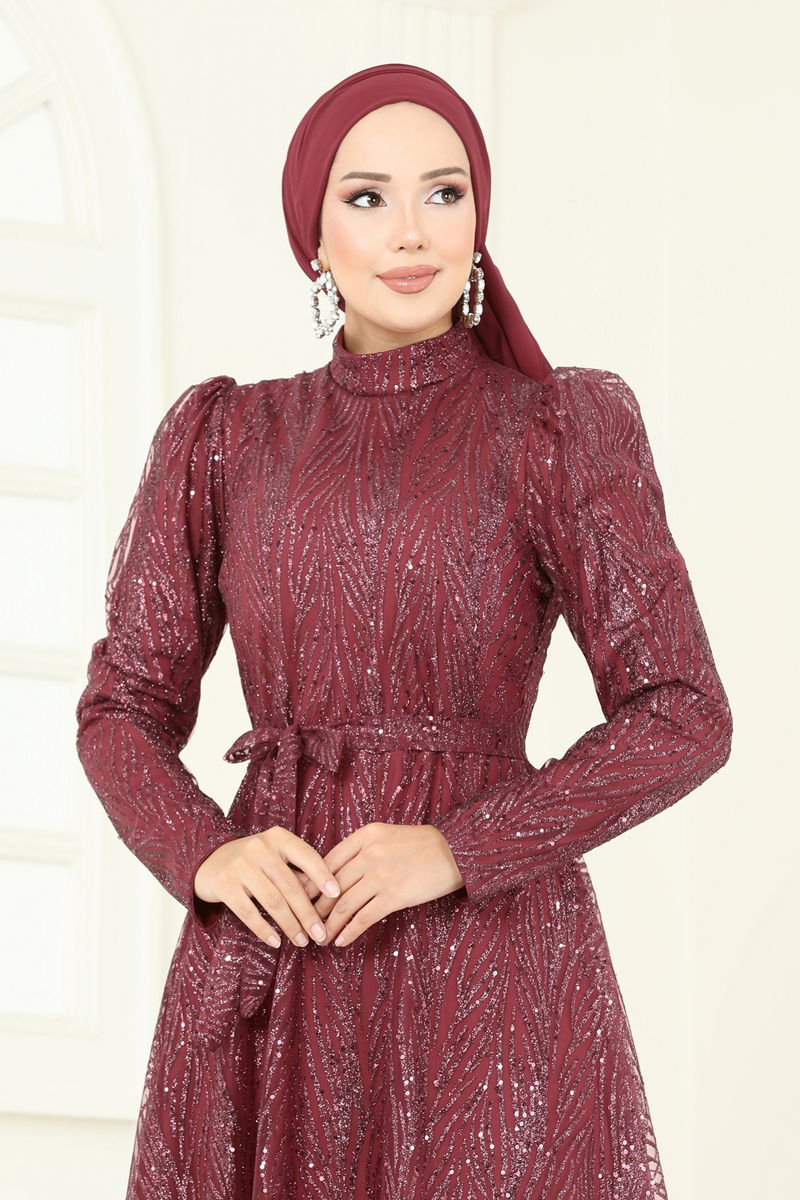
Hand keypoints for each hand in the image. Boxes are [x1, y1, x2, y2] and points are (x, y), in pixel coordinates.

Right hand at [193, 827, 341, 947]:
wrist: (209, 860)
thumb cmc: (253, 861)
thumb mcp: (274, 855)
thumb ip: (295, 870)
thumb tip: (325, 898)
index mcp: (278, 837)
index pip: (306, 856)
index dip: (323, 875)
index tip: (336, 894)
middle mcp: (260, 848)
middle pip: (290, 885)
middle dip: (308, 913)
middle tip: (321, 934)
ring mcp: (240, 865)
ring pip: (272, 901)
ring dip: (290, 925)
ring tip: (302, 941)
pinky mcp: (224, 884)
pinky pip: (248, 912)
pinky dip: (264, 929)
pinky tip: (276, 941)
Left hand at [295, 822, 464, 948]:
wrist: (455, 851)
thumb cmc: (421, 845)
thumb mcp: (387, 835)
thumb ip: (362, 849)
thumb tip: (335, 873)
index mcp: (365, 836)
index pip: (327, 860)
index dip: (311, 882)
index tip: (299, 898)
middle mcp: (369, 854)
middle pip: (331, 885)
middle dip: (314, 908)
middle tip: (304, 923)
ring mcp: (381, 875)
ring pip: (343, 904)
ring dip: (328, 925)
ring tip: (320, 938)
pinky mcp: (394, 896)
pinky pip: (363, 918)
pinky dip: (349, 932)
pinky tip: (341, 941)